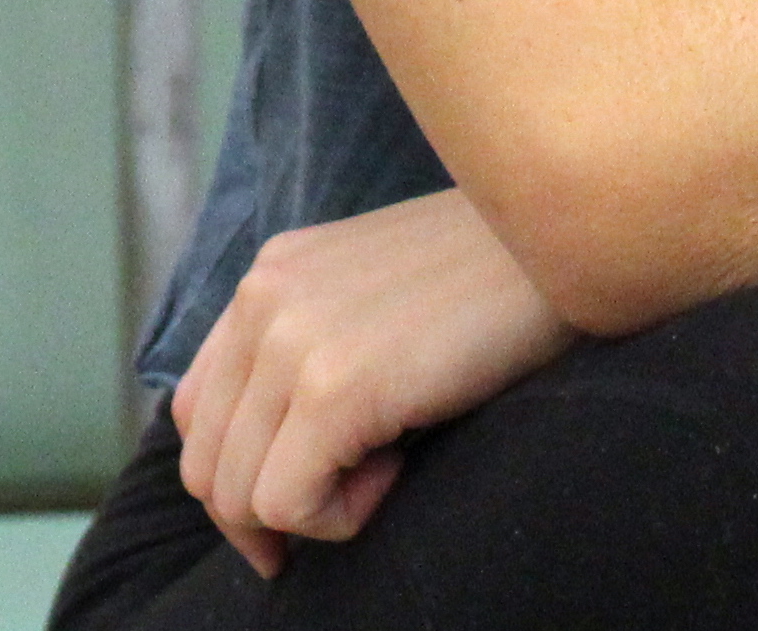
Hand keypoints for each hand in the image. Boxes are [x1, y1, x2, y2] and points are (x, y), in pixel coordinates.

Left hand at [170, 187, 575, 578]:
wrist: (561, 240)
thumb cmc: (488, 278)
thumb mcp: (374, 294)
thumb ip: (313, 341)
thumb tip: (277, 449)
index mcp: (270, 273)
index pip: (196, 411)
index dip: (238, 474)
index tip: (297, 502)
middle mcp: (264, 298)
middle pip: (206, 465)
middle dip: (263, 517)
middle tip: (344, 508)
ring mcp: (293, 339)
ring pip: (238, 495)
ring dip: (311, 511)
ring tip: (389, 465)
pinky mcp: (336, 387)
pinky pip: (289, 505)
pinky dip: (342, 516)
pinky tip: (401, 464)